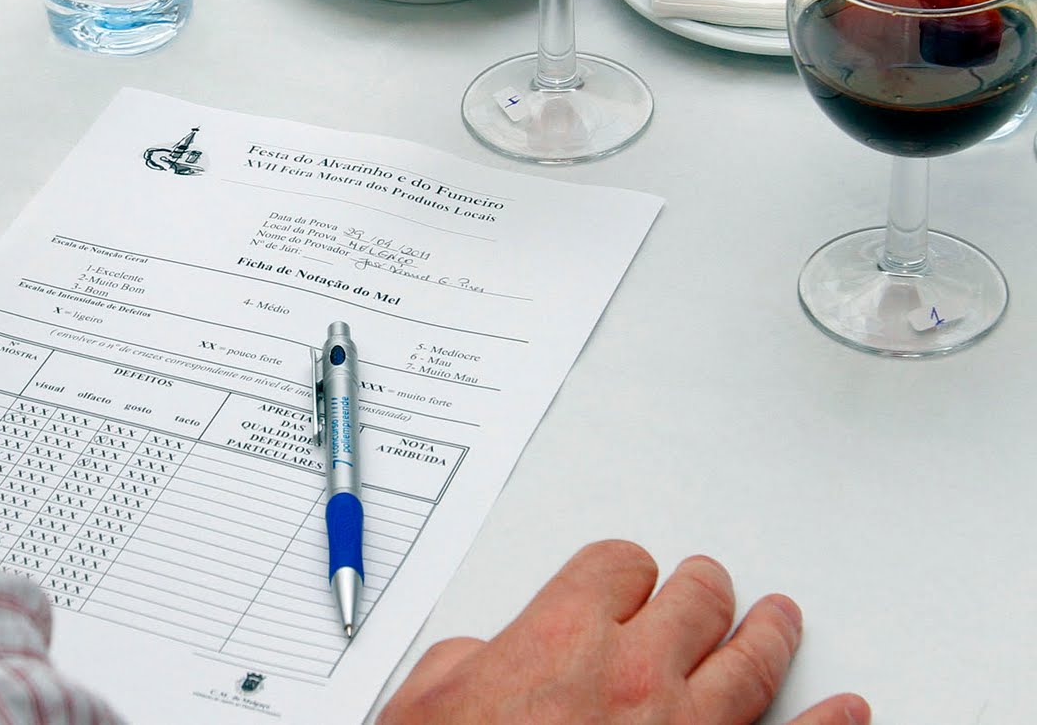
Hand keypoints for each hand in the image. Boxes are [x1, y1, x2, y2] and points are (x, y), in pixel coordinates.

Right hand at [379, 540, 868, 724]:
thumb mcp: (424, 705)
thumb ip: (463, 661)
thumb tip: (482, 657)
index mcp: (564, 636)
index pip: (616, 564)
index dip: (623, 569)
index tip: (626, 578)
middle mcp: (637, 671)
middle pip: (694, 598)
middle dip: (701, 586)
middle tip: (707, 584)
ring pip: (752, 659)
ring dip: (769, 631)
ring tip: (779, 619)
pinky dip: (829, 724)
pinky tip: (848, 711)